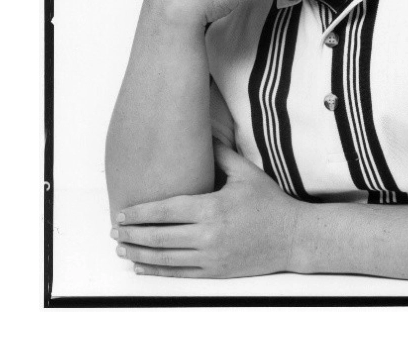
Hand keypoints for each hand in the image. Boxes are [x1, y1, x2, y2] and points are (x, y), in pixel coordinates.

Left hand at [112, 143, 303, 277]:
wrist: (292, 237)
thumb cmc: (269, 203)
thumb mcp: (246, 173)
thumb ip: (221, 154)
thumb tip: (200, 134)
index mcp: (213, 207)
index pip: (166, 211)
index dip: (140, 213)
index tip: (123, 212)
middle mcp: (209, 234)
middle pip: (160, 236)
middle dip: (133, 233)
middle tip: (115, 230)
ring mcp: (212, 256)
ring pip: (165, 257)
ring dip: (139, 253)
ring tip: (122, 247)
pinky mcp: (216, 272)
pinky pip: (180, 274)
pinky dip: (157, 271)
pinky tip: (142, 266)